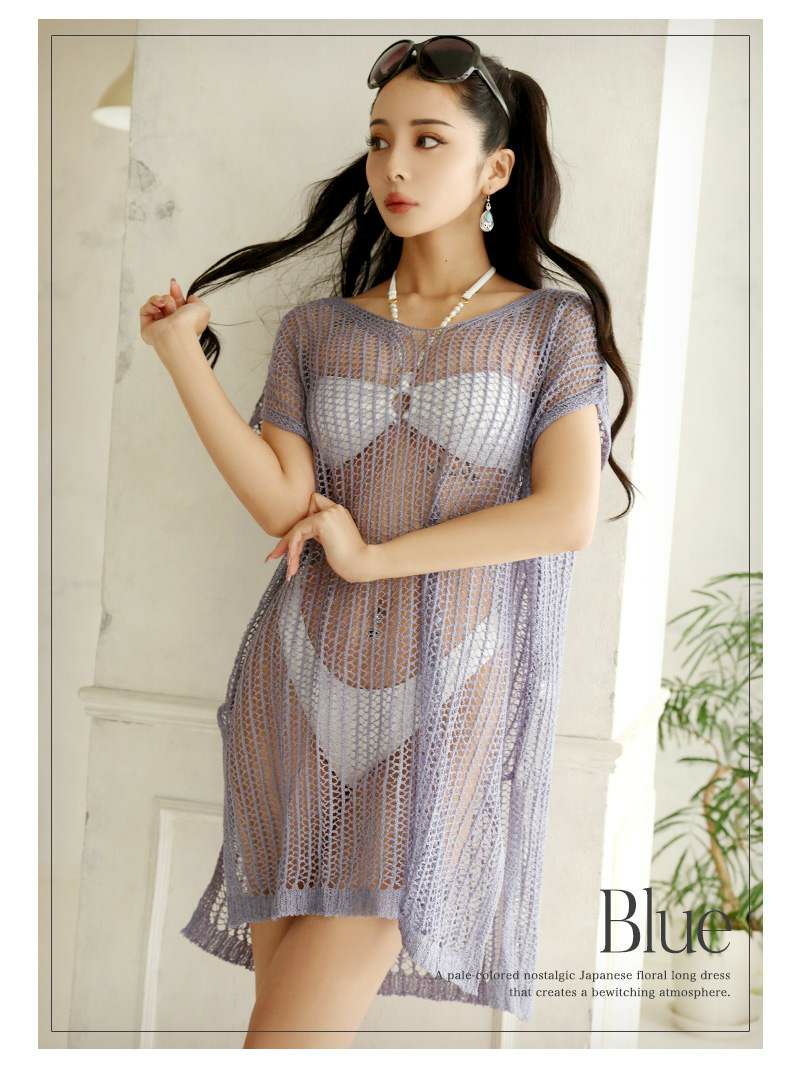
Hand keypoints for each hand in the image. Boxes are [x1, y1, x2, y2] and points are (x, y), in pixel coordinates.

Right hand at [139, 278, 209, 347]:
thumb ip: (197, 301)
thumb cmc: (190, 322)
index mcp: (184, 320)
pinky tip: (157, 309)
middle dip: (168, 296)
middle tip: (170, 295)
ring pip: (155, 303)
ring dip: (161, 300)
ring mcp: (158, 325)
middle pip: (166, 302)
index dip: (175, 292)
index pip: (177, 303)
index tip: (174, 283)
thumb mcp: (203, 308)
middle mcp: (171, 323)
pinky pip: (145, 309)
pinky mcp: (147, 327)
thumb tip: (190, 298)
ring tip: (165, 305)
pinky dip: (150, 306)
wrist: (177, 332)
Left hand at [265, 492, 379, 583]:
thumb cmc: (349, 559)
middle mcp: (334, 508)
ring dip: (288, 547)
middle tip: (274, 556)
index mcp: (337, 512)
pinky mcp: (323, 521)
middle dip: (288, 539)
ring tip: (288, 568)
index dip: (302, 525)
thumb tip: (297, 535)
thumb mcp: (331, 541)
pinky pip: (299, 532)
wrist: (362, 564)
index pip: (311, 508)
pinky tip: (292, 562)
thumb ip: (318, 532)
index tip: (290, 546)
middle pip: (302, 518)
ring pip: (298, 527)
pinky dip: (292, 547)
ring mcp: (329, 513)